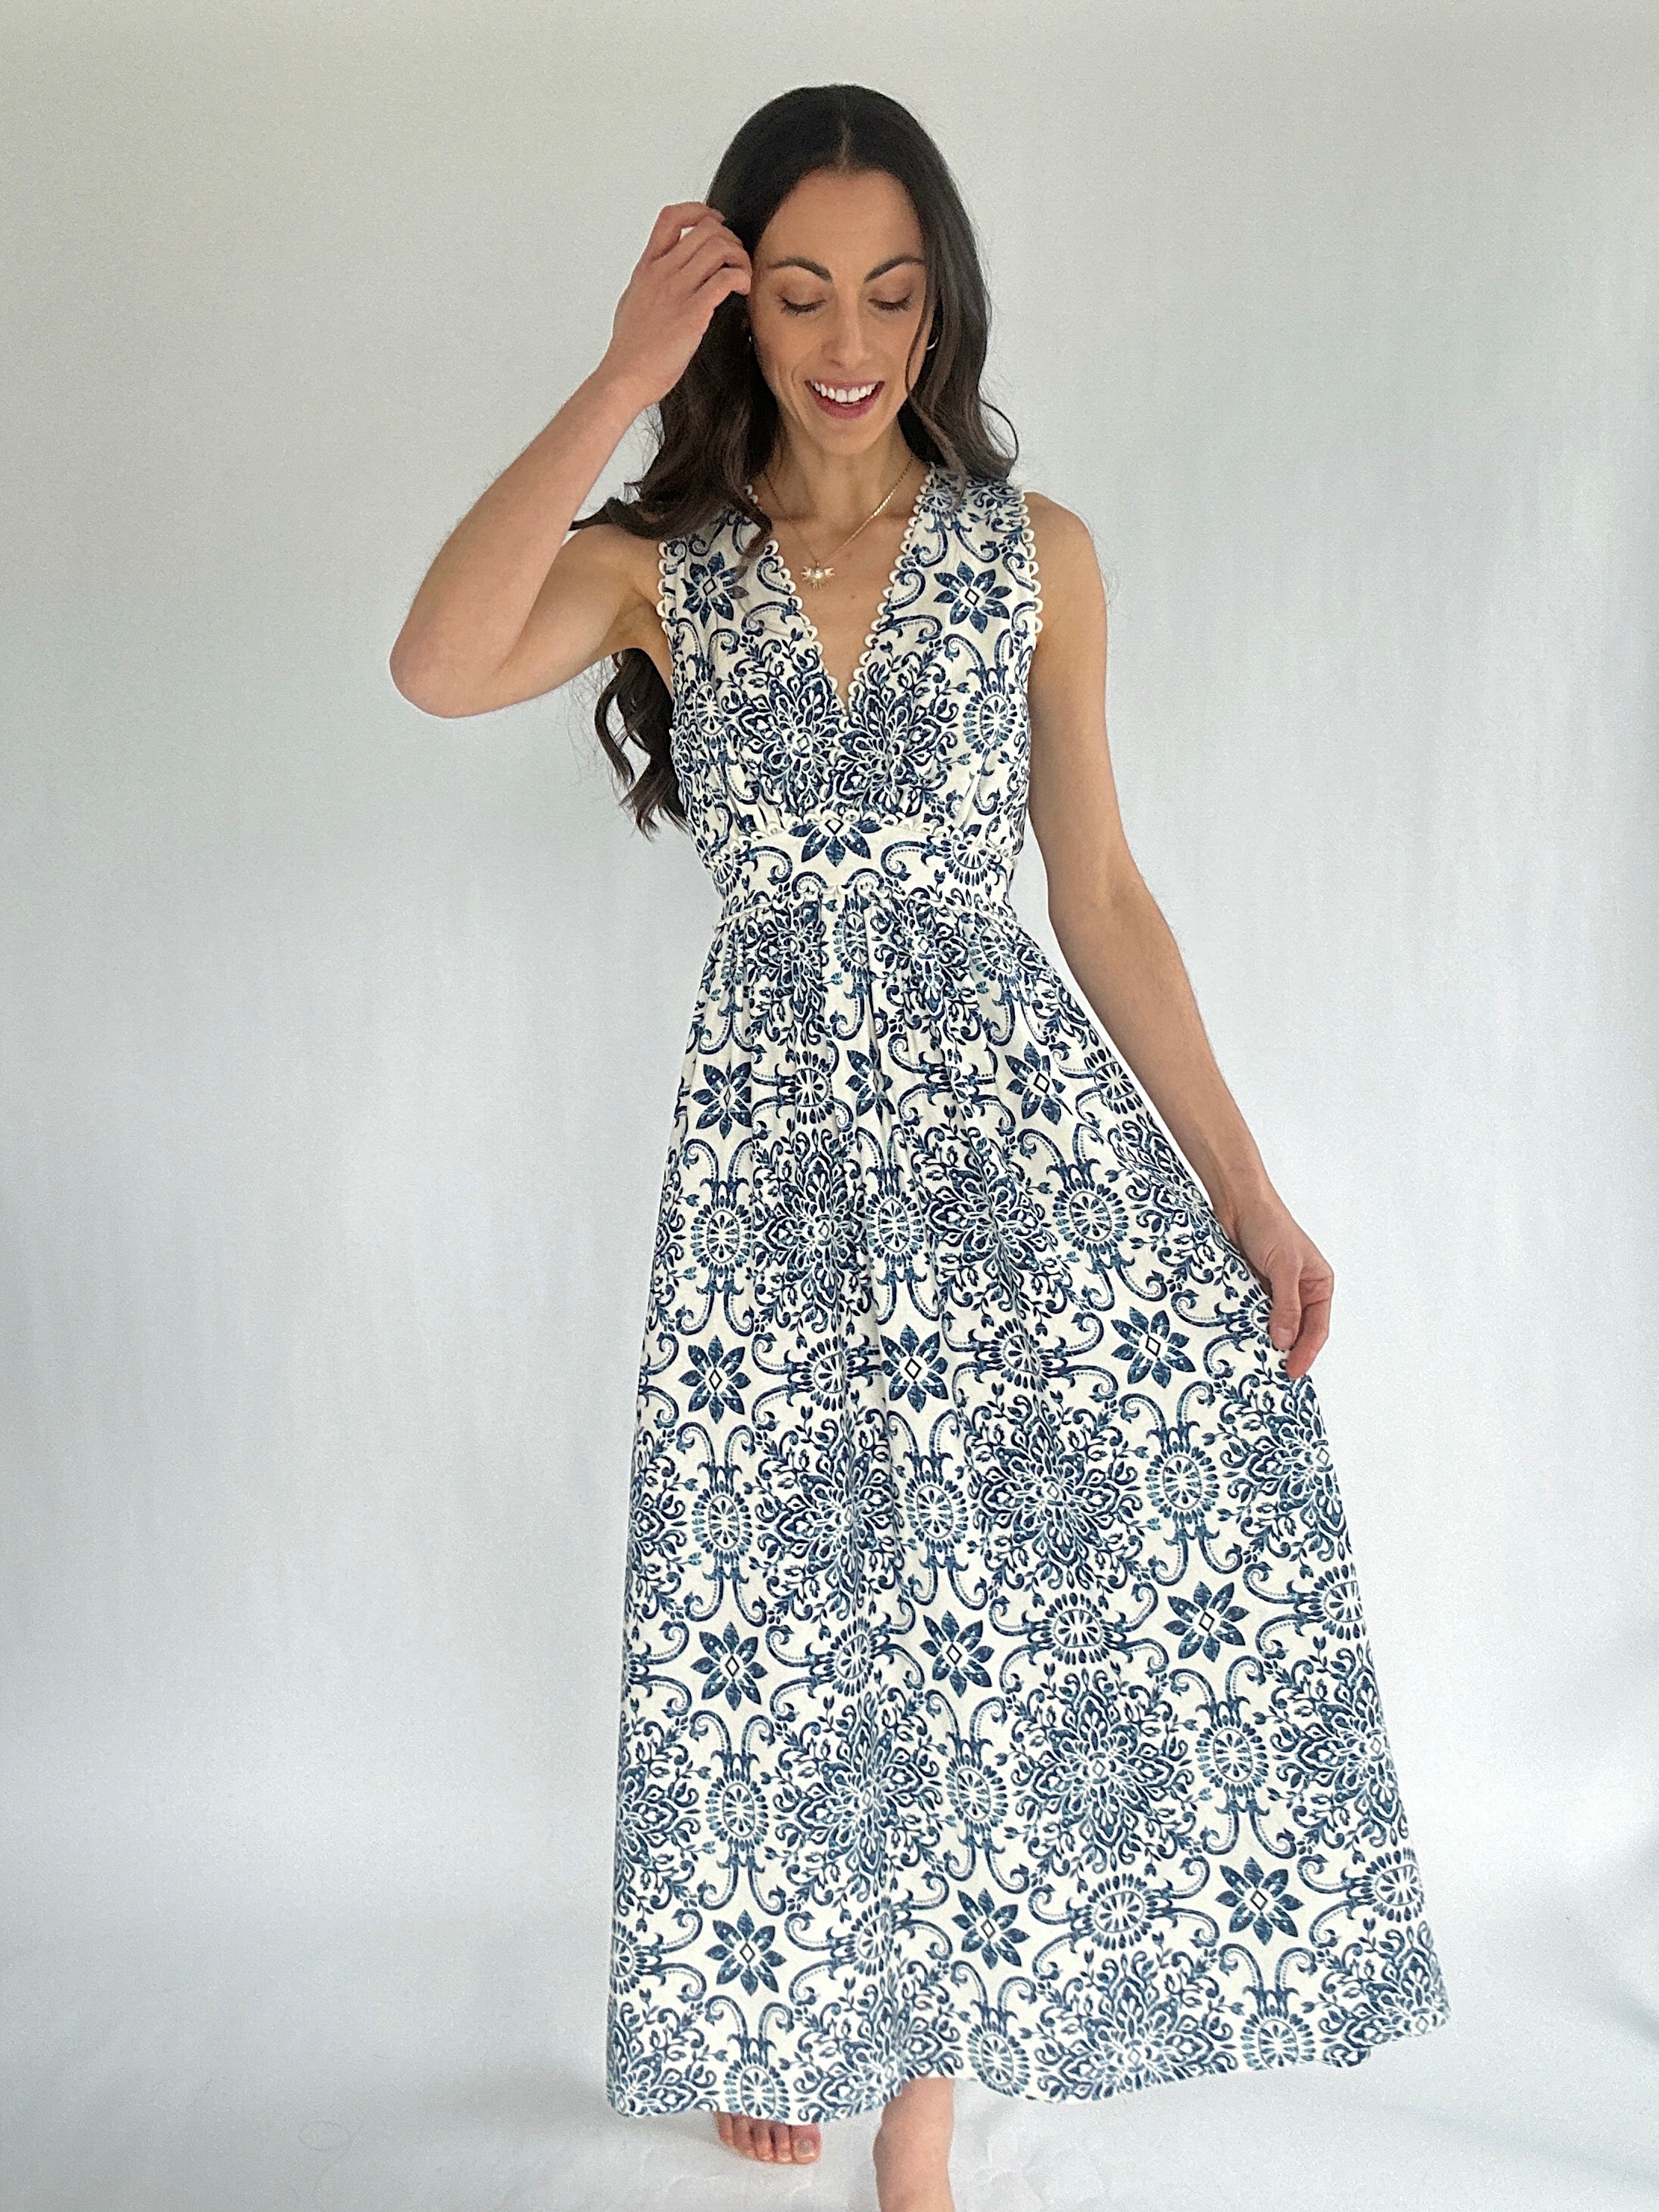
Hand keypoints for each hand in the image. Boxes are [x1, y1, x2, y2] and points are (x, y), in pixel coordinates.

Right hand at [599, 201, 750, 412]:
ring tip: (742, 275)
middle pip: (704, 229)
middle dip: (729, 238)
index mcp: (647, 267)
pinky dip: (741, 277)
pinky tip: (743, 289)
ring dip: (739, 256)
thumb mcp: (633, 302)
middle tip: (735, 258)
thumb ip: (649, 283)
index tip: (715, 222)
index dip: (699, 212)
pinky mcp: (693, 313)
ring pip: (718, 248)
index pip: (671, 218)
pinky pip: (725, 279)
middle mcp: (662, 272)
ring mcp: (677, 291)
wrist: (625, 376)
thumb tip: (660, 277)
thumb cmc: (630, 349)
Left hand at [1219, 1187, 1333, 1379]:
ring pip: (1272, 1326)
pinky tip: (1238, 1341)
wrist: (1236, 1202)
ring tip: (1254, 1365)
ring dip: (1264, 1342)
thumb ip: (1286, 1304)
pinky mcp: (1250, 1289)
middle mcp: (1299, 1291)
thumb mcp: (1284, 1266)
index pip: (1317, 1328)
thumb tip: (1285, 1340)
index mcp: (1318, 1284)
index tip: (1292, 1373)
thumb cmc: (1268, 1224)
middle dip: (1286, 1353)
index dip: (1305, 1353)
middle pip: (1296, 1331)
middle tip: (1273, 1377)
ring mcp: (1274, 1291)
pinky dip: (1246, 1328)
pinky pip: (1250, 1315)